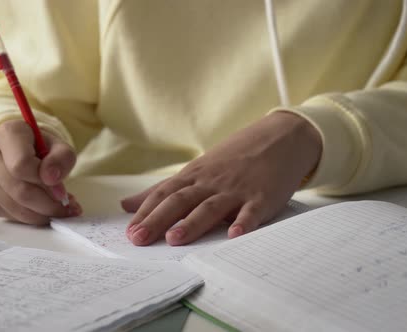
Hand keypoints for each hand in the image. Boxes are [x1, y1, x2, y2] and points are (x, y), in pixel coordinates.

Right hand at [0, 119, 81, 224]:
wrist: (17, 149)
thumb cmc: (39, 146)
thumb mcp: (58, 145)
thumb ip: (62, 158)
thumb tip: (52, 179)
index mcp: (8, 134)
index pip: (22, 165)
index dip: (45, 182)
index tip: (62, 190)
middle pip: (19, 190)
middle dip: (48, 204)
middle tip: (67, 207)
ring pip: (14, 207)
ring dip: (42, 215)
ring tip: (60, 210)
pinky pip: (9, 215)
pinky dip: (31, 217)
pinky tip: (44, 210)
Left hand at [121, 112, 321, 245]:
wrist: (281, 137)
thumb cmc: (234, 158)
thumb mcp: (197, 170)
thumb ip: (163, 190)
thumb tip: (126, 204)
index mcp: (194, 176)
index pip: (163, 194)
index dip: (145, 213)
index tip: (129, 232)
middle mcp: (211, 182)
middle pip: (180, 201)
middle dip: (158, 220)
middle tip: (139, 239)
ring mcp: (237, 189)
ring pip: (210, 207)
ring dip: (192, 223)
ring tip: (174, 239)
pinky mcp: (262, 196)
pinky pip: (252, 211)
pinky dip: (243, 223)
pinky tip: (234, 235)